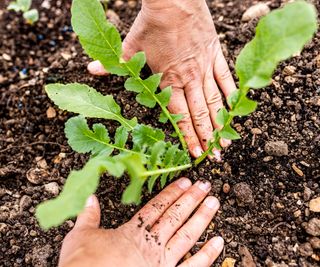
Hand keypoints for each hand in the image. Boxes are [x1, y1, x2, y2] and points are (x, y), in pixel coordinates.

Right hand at [59, 178, 222, 266]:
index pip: (157, 207)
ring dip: (202, 218)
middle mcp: (151, 244)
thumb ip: (88, 216)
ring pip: (187, 235)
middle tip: (205, 185)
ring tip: (214, 203)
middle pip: (175, 216)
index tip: (185, 181)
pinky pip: (193, 266)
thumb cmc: (82, 265)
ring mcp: (162, 262)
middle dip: (191, 199)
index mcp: (133, 232)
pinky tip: (219, 242)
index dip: (172, 192)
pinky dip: (207, 255)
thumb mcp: (80, 236)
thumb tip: (89, 197)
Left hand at [88, 0, 236, 159]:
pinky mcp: (215, 55)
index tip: (195, 153)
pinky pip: (226, 78)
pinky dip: (231, 94)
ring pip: (214, 101)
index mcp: (168, 81)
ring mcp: (204, 68)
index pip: (179, 116)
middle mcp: (188, 79)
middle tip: (214, 157)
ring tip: (226, 141)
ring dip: (220, 122)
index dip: (187, 137)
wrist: (175, 0)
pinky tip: (236, 109)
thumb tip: (91, 69)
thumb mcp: (130, 45)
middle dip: (207, 138)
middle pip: (199, 114)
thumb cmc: (153, 24)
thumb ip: (115, 64)